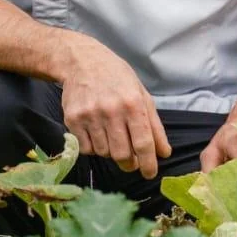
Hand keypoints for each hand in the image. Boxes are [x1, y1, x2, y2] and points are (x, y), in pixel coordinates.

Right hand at [59, 39, 171, 178]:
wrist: (82, 62)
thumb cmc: (118, 78)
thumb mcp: (142, 95)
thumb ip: (154, 126)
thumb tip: (164, 153)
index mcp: (133, 104)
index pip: (143, 143)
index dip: (148, 163)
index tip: (150, 174)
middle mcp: (111, 111)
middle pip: (122, 154)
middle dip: (130, 163)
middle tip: (133, 162)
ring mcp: (89, 116)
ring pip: (104, 153)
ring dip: (111, 152)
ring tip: (113, 137)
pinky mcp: (72, 120)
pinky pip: (86, 148)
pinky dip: (95, 148)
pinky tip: (98, 133)